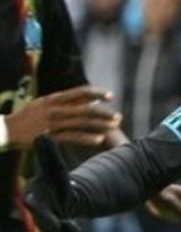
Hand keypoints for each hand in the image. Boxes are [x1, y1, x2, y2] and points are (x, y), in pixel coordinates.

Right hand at [5, 86, 120, 148]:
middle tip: (118, 117)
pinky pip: (72, 137)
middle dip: (103, 113)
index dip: (96, 93)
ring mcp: (52, 123)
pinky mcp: (49, 137)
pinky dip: (86, 138)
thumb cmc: (28, 116)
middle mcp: (55, 109)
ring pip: (81, 123)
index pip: (79, 92)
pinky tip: (99, 139)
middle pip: (85, 108)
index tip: (110, 96)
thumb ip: (65, 101)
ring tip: (113, 127)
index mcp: (54, 98)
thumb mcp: (44, 103)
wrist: (6, 130)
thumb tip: (89, 98)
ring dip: (100, 124)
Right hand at [25, 136, 81, 231]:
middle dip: (42, 219)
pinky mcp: (58, 228)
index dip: (31, 200)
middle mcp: (37, 209)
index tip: (28, 201)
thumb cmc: (55, 180)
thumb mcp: (54, 168)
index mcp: (34, 193)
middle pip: (38, 216)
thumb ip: (48, 156)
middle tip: (49, 224)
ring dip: (59, 230)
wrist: (64, 198)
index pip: (31, 198)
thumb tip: (42, 136)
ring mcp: (46, 221)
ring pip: (51, 228)